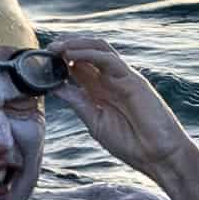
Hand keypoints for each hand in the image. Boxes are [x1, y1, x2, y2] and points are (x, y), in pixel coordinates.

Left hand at [48, 33, 192, 182]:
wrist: (158, 155)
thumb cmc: (130, 143)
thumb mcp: (95, 122)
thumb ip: (78, 102)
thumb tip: (56, 87)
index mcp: (100, 91)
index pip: (77, 67)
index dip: (59, 61)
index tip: (40, 61)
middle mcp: (110, 80)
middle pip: (86, 53)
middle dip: (66, 47)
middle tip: (46, 50)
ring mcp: (122, 77)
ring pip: (98, 49)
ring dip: (76, 44)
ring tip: (56, 47)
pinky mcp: (132, 79)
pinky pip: (109, 59)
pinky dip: (89, 53)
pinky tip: (72, 54)